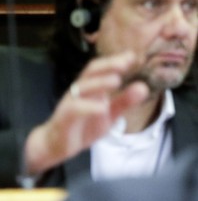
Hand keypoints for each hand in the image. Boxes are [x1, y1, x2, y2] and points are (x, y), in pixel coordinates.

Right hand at [24, 51, 148, 173]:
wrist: (57, 144)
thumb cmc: (83, 126)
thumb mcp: (109, 115)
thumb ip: (124, 102)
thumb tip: (143, 87)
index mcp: (91, 88)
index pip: (101, 69)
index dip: (115, 61)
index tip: (133, 56)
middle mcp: (79, 91)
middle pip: (90, 71)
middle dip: (108, 65)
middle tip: (126, 62)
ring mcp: (71, 102)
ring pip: (82, 87)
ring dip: (99, 83)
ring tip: (117, 81)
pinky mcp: (65, 117)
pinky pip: (75, 109)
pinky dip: (89, 107)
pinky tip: (103, 108)